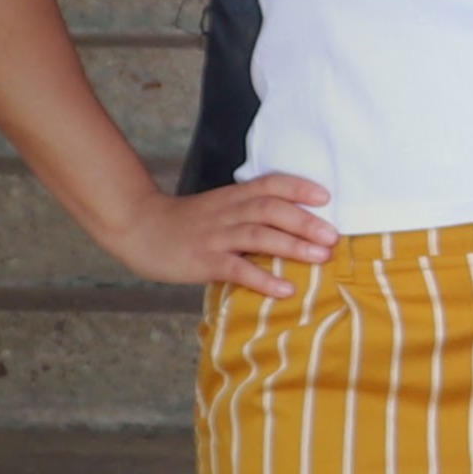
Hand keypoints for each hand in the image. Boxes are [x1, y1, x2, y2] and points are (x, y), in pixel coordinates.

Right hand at [90, 172, 335, 297]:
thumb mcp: (220, 207)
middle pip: (271, 210)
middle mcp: (228, 213)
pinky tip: (285, 289)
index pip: (270, 184)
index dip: (299, 188)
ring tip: (321, 257)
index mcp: (234, 197)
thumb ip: (250, 210)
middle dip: (305, 222)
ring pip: (258, 236)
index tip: (326, 196)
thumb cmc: (186, 222)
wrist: (138, 228)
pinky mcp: (202, 261)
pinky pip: (236, 269)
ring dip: (292, 246)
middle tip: (334, 236)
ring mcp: (215, 237)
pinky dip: (263, 279)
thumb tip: (296, 224)